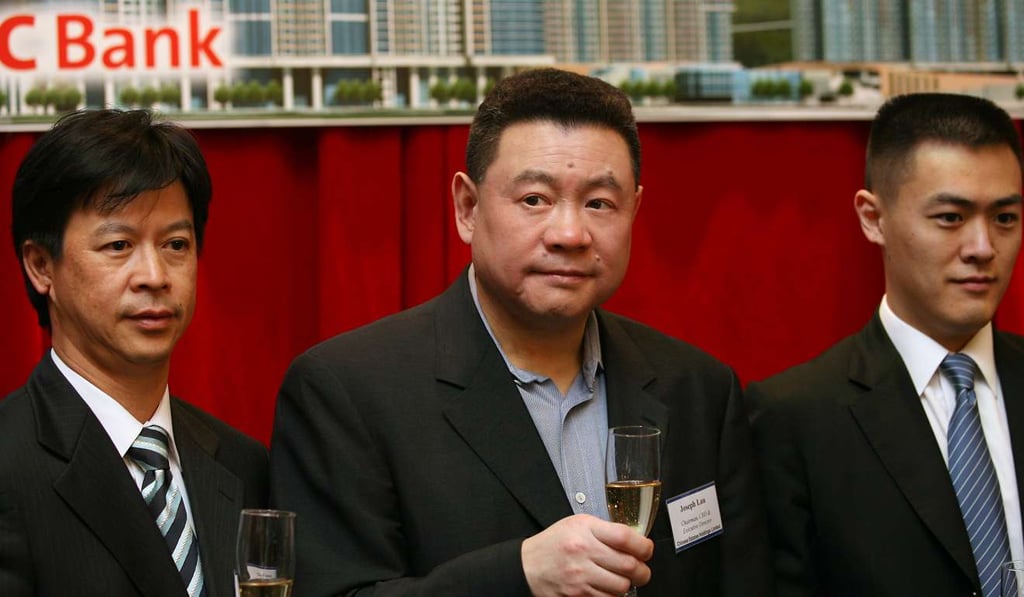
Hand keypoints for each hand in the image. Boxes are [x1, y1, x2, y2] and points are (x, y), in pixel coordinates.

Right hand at [521, 514, 653, 596]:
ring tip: (621, 578)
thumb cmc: (553, 543)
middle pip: (629, 565)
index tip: (647, 550)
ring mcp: (580, 576)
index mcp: (585, 529)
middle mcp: (583, 551)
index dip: (644, 546)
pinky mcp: (578, 595)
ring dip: (626, 584)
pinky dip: (612, 595)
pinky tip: (606, 587)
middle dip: (642, 571)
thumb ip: (604, 530)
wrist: (527, 566)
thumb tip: (634, 541)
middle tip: (641, 570)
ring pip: (621, 586)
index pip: (625, 538)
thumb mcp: (577, 524)